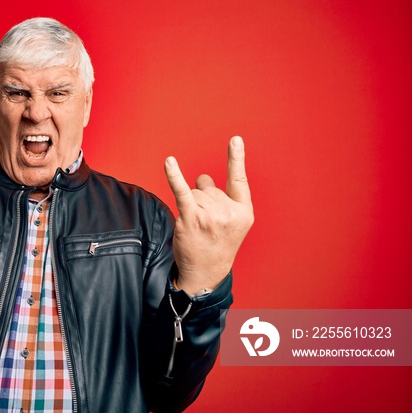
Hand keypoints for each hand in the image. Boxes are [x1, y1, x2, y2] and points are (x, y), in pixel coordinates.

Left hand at [164, 136, 253, 295]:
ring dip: (191, 205)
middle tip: (205, 224)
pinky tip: (169, 162)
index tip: (235, 139)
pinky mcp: (191, 217)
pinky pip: (181, 191)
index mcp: (244, 211)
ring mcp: (210, 215)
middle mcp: (229, 212)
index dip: (236, 158)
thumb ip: (220, 197)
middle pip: (208, 187)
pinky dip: (174, 175)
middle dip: (203, 201)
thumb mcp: (230, 223)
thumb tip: (203, 176)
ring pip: (194, 192)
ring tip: (196, 226)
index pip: (238, 179)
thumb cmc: (216, 245)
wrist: (205, 272)